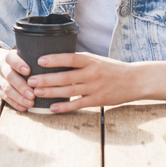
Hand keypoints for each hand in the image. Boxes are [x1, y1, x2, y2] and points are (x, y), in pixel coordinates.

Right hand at [0, 47, 34, 111]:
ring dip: (19, 97)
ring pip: (7, 89)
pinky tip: (24, 108)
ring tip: (31, 103)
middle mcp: (1, 67)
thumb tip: (54, 63)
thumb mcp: (21, 56)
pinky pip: (5, 98)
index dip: (18, 64)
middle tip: (33, 94)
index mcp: (8, 57)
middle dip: (21, 86)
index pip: (11, 59)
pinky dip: (15, 103)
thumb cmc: (17, 61)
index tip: (28, 71)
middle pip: (9, 76)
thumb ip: (32, 59)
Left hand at [28, 53, 165, 112]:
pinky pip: (78, 104)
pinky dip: (64, 107)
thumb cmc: (111, 68)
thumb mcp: (95, 59)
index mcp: (90, 60)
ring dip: (51, 92)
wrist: (135, 80)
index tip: (39, 60)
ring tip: (36, 93)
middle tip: (30, 80)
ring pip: (69, 91)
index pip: (69, 58)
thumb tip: (55, 57)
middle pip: (65, 76)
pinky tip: (52, 108)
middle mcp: (91, 73)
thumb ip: (78, 60)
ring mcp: (94, 88)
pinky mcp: (98, 100)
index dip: (54, 59)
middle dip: (46, 79)